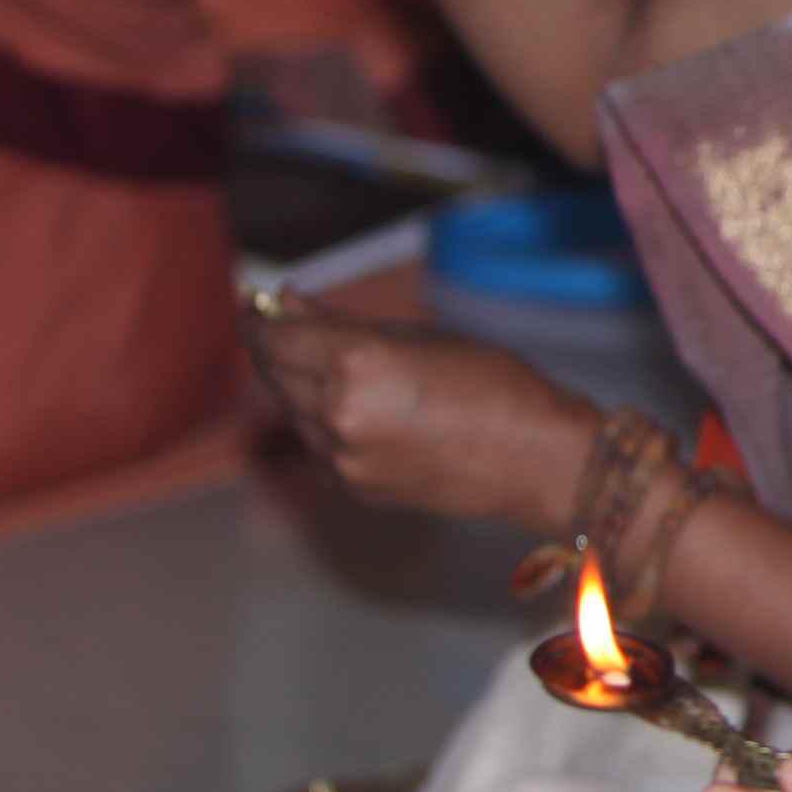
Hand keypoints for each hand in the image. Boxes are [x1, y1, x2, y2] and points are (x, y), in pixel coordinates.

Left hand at [239, 299, 595, 528]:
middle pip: (274, 374)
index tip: (257, 307)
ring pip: (292, 411)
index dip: (260, 320)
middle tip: (282, 328)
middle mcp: (337, 413)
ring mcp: (341, 457)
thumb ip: (344, 323)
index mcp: (357, 363)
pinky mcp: (351, 486)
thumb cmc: (493, 383)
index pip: (276, 337)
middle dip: (273, 349)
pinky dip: (322, 421)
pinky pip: (317, 445)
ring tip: (331, 368)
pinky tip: (357, 409)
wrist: (534, 459)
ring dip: (298, 386)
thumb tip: (289, 304)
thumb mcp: (420, 336)